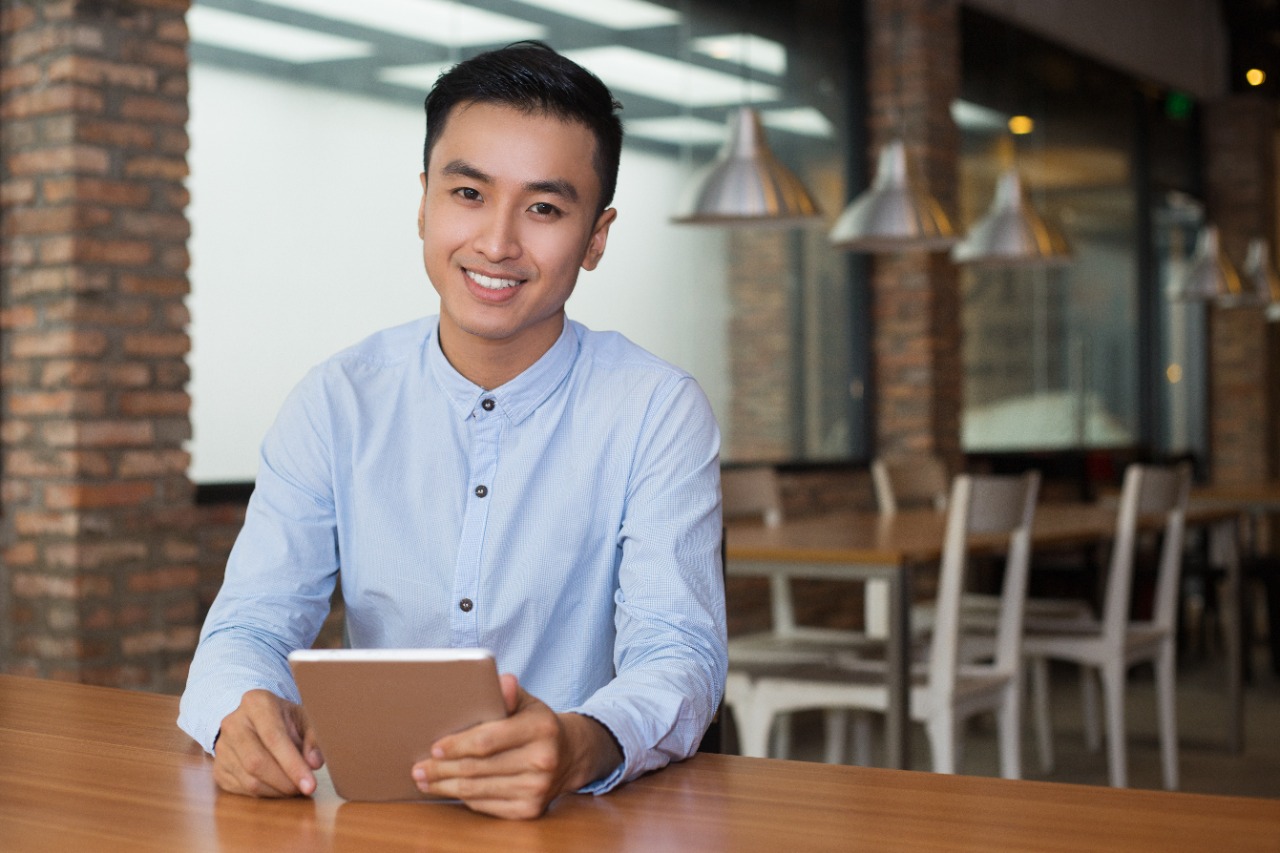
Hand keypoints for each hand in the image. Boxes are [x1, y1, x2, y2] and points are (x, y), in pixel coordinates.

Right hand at [212, 689, 324, 797]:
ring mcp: (222, 747)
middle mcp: (233, 723)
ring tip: (293, 788)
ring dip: (276, 791)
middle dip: (284, 782)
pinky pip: (241, 790)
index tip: (310, 785)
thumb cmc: (280, 718)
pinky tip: (277, 788)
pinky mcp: (218, 768)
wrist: (250, 718)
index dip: (293, 765)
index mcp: (256, 703)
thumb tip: (314, 764)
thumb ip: (312, 740)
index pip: (274, 738)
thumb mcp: (301, 718)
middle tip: (304, 789)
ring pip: (248, 780)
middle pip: (256, 762)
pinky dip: (264, 794)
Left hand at [411, 674, 621, 818]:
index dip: (457, 745)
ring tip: (425, 779)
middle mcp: (543, 760)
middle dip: (442, 768)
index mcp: (541, 728)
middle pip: (477, 768)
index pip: (488, 740)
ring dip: (445, 786)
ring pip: (477, 790)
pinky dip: (463, 798)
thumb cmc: (537, 724)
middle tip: (418, 767)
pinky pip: (486, 805)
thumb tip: (500, 681)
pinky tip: (449, 789)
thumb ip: (509, 692)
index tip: (434, 747)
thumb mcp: (528, 702)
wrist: (570, 755)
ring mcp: (537, 789)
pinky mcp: (530, 810)